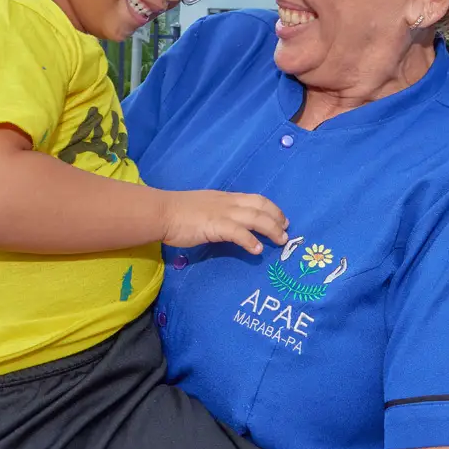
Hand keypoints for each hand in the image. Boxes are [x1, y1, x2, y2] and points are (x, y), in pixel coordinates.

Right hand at [160, 190, 288, 255]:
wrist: (161, 212)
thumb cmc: (178, 212)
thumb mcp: (205, 207)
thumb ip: (219, 213)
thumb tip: (230, 225)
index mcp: (226, 198)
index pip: (255, 199)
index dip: (272, 208)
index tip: (282, 219)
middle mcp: (228, 203)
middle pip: (261, 206)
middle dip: (277, 218)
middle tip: (286, 231)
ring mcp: (222, 213)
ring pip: (255, 218)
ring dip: (271, 229)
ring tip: (280, 241)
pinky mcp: (215, 225)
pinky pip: (238, 232)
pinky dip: (250, 240)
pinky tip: (257, 250)